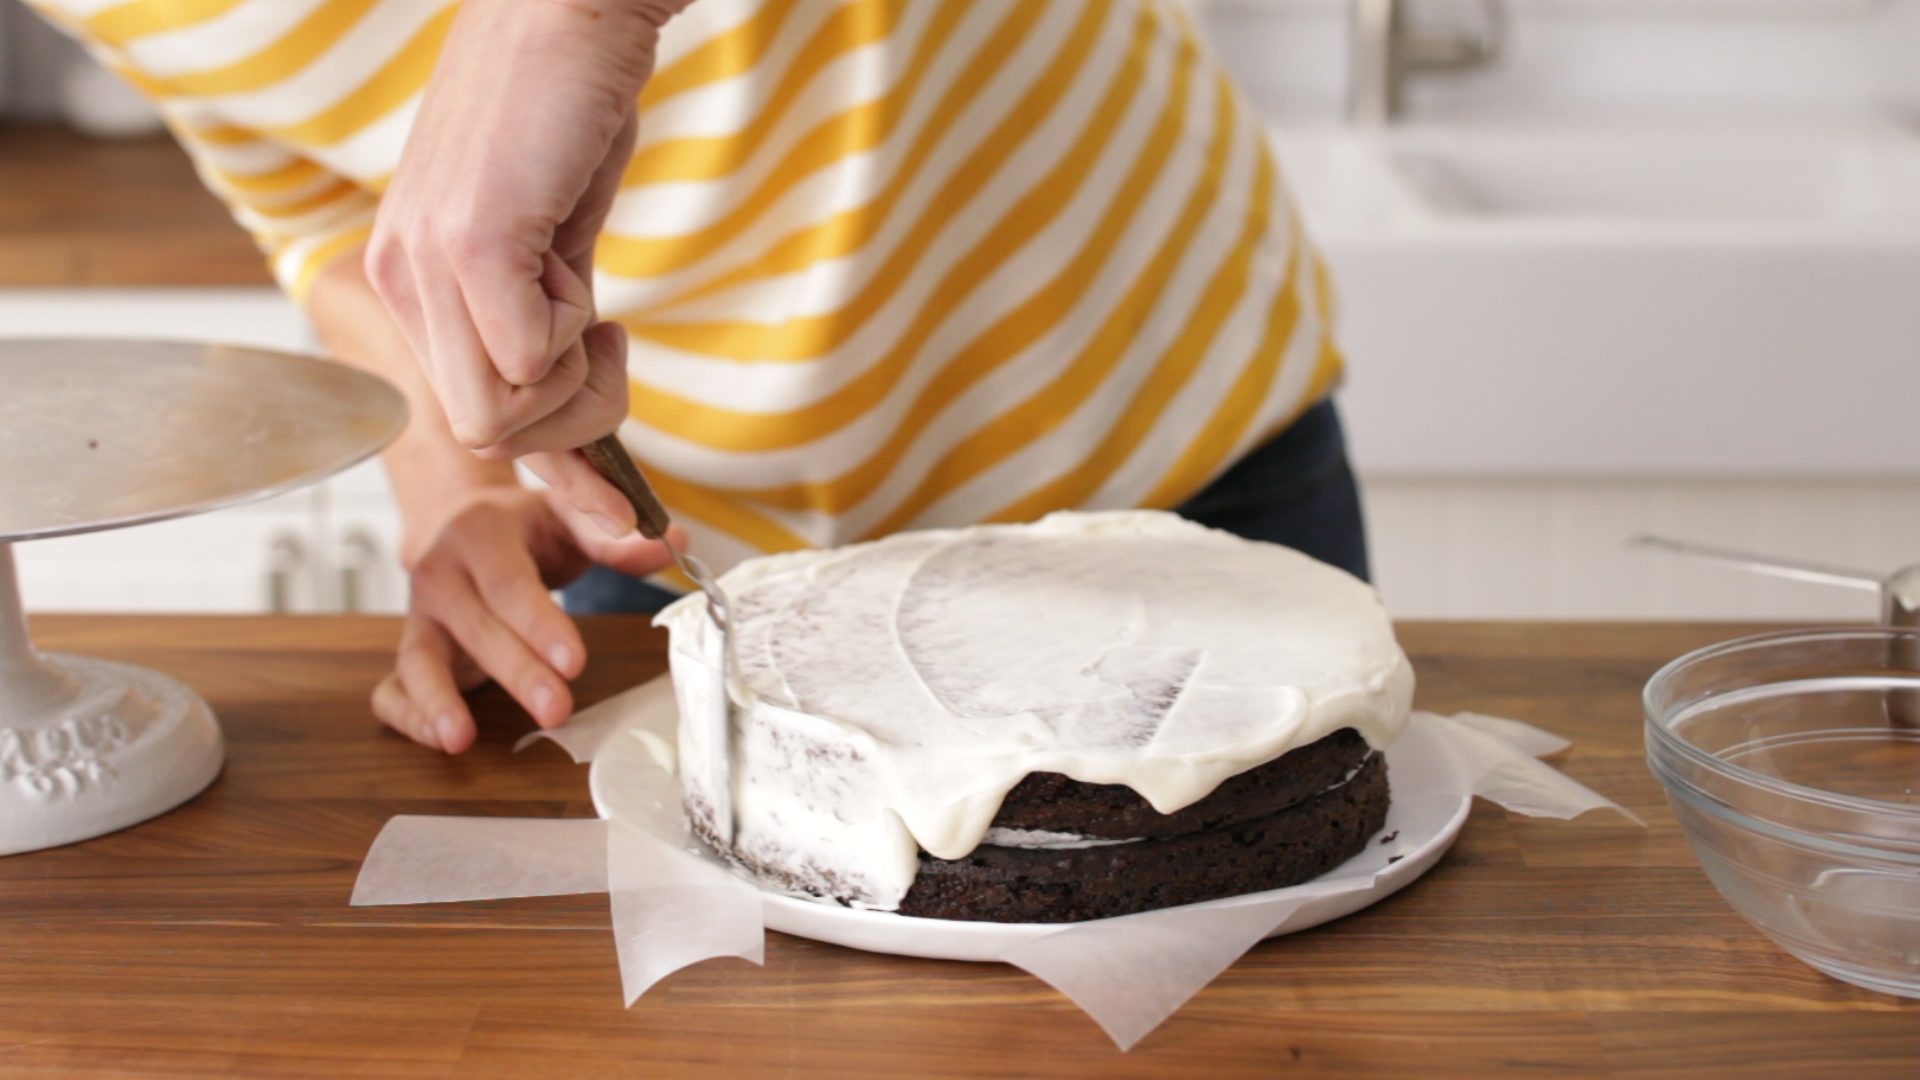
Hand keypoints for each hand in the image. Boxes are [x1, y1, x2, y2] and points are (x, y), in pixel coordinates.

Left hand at [365, 0, 690, 530]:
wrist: (574, 4)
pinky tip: (588, 282)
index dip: (550, 423)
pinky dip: (580, 344)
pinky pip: (529, 365)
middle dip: (569, 416)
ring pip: (501, 418)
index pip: (467, 415)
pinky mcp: (473, 244)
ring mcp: (428, 262)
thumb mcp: (549, 239)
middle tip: (609, 342)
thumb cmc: (571, 106)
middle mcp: (400, 275)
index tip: (602, 364)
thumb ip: (541, 317)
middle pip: (483, 433)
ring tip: (594, 301)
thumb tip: (567, 406)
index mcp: (411, 275)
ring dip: (577, 381)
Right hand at [371, 485, 677, 752]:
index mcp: (481, 533)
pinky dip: (407, 714)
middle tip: (556, 709)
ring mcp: (418, 614)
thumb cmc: (524, 527)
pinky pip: (391, 687)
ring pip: (419, 658)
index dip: (539, 624)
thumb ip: (615, 536)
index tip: (574, 661)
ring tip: (460, 739)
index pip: (508, 583)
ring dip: (438, 700)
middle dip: (514, 672)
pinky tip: (440, 737)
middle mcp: (440, 572)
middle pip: (473, 627)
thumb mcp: (567, 517)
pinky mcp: (410, 647)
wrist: (460, 519)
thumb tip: (671, 542)